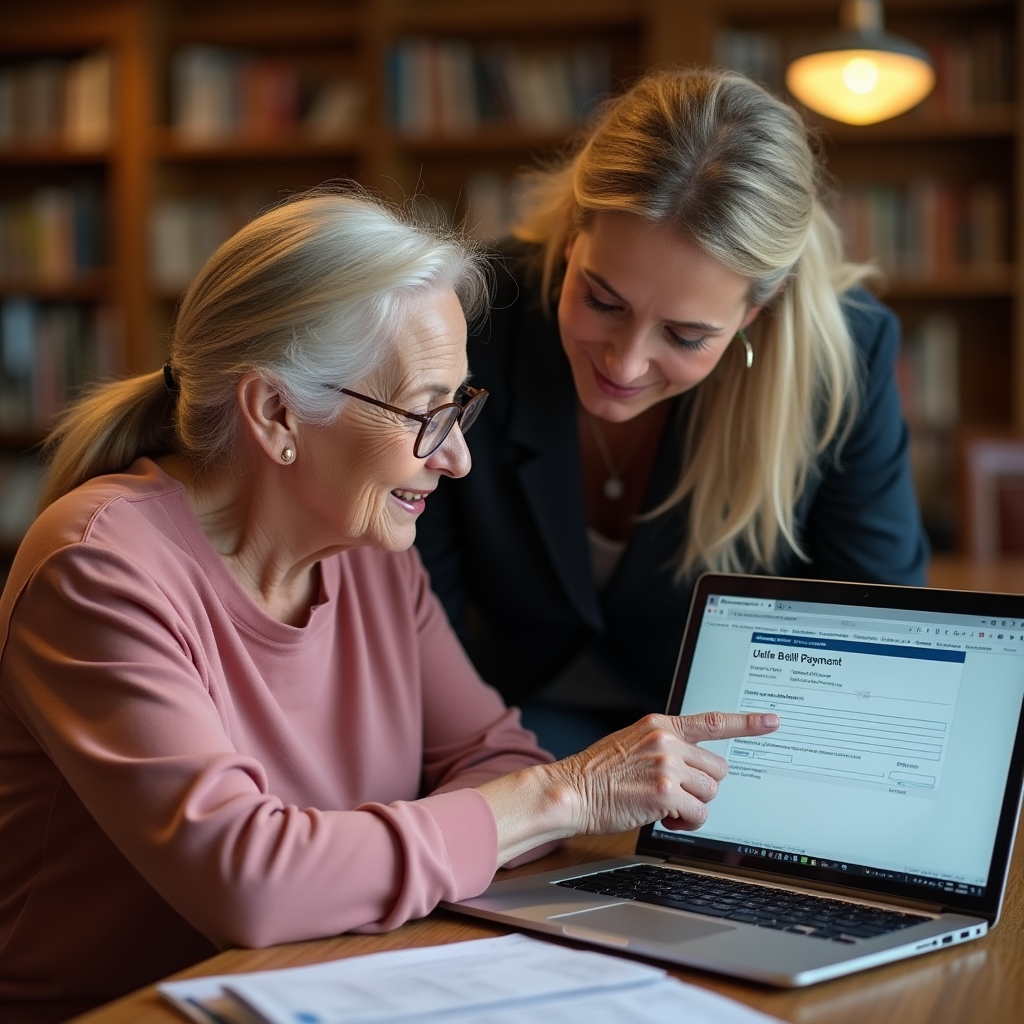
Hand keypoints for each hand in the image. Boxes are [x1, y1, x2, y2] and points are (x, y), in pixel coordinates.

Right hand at [547, 711, 779, 835]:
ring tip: (664, 806)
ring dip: (693, 806)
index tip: (772, 721)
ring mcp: (667, 765)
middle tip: (675, 794)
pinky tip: (664, 818)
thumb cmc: (599, 775)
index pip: (712, 721)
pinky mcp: (666, 792)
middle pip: (718, 769)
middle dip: (703, 787)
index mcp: (660, 726)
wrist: (572, 791)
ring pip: (710, 793)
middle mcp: (667, 741)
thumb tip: (695, 765)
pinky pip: (699, 814)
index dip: (747, 723)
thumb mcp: (633, 744)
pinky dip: (687, 822)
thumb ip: (665, 747)